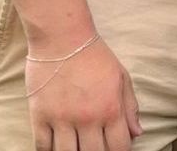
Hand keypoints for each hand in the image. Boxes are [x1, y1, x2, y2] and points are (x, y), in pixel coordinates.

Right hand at [26, 36, 142, 150]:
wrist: (62, 37)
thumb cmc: (95, 55)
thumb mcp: (122, 77)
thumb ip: (130, 108)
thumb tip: (137, 133)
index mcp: (110, 109)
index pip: (119, 147)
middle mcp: (87, 118)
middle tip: (95, 148)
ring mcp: (61, 119)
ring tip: (77, 148)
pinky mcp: (39, 115)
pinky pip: (42, 146)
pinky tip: (55, 148)